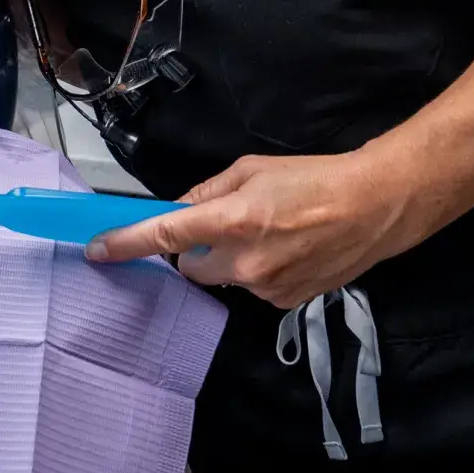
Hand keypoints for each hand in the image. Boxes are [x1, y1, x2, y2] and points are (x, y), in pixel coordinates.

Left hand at [85, 150, 409, 308]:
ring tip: (272, 234)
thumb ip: (207, 192)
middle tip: (228, 225)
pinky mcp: (285, 303)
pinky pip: (252, 289)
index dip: (125, 244)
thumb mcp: (252, 169)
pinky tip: (289, 251)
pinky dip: (258, 273)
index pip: (165, 235)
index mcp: (233, 220)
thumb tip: (177, 209)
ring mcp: (266, 288)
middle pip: (190, 267)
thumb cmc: (314, 177)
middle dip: (196, 249)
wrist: (376, 207)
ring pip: (223, 278)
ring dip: (231, 260)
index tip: (97, 251)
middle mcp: (244, 262)